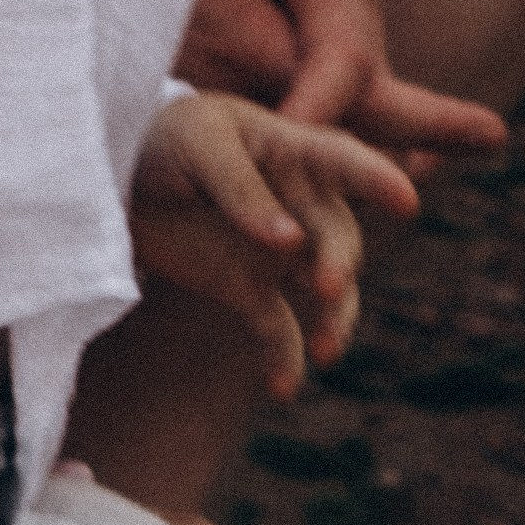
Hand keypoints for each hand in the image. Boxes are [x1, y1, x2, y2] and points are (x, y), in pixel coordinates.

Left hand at [132, 92, 419, 399]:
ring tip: (324, 349)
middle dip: (340, 261)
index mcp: (291, 151)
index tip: (407, 200)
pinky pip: (279, 331)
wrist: (117, 174)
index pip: (345, 161)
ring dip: (335, 319)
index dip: (378, 178)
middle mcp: (299, 204)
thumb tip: (291, 243)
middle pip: (338, 236)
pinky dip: (284, 360)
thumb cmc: (165, 137)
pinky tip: (281, 387)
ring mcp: (278, 251)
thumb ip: (241, 189)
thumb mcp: (198, 145)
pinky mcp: (248, 288)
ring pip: (328, 291)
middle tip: (326, 285)